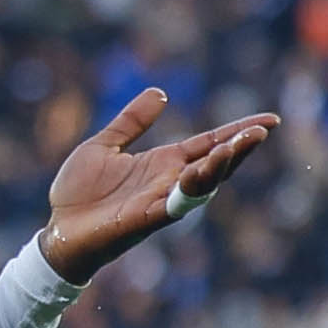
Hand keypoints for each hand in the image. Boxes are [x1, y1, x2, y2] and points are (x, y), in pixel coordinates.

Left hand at [39, 89, 281, 283]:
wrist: (57, 234)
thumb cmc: (77, 194)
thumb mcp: (104, 145)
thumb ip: (131, 121)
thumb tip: (160, 92)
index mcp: (163, 163)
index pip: (210, 143)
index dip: (238, 131)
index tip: (269, 120)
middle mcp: (168, 182)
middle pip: (215, 163)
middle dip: (240, 147)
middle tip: (263, 129)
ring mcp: (159, 202)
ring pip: (201, 184)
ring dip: (221, 166)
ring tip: (239, 145)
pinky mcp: (144, 220)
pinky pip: (174, 205)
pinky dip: (189, 189)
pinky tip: (200, 170)